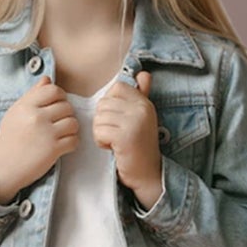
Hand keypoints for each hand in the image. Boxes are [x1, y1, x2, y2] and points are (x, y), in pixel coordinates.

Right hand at [0, 76, 78, 203]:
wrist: (3, 167)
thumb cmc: (10, 139)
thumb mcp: (15, 113)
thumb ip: (32, 96)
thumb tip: (47, 79)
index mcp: (25, 106)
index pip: (53, 90)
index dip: (59, 97)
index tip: (55, 106)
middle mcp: (35, 117)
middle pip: (67, 107)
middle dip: (65, 115)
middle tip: (56, 124)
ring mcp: (45, 134)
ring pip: (73, 123)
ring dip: (70, 129)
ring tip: (59, 134)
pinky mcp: (53, 150)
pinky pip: (74, 140)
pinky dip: (71, 143)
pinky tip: (60, 145)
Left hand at [94, 69, 163, 206]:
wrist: (148, 173)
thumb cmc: (138, 144)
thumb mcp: (142, 117)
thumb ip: (141, 94)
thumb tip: (143, 73)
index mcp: (145, 102)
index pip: (116, 88)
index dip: (110, 104)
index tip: (119, 119)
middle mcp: (142, 109)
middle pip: (103, 103)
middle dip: (103, 120)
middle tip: (117, 133)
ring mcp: (135, 122)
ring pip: (99, 118)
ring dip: (101, 132)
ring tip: (116, 141)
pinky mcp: (126, 136)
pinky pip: (99, 131)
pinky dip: (101, 142)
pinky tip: (114, 148)